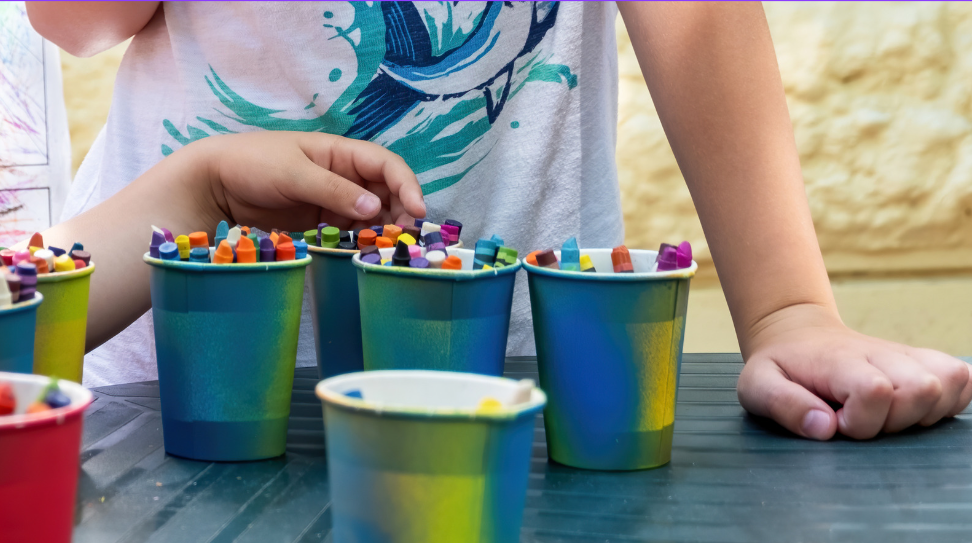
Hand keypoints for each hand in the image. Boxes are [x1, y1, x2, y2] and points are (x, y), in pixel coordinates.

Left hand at [35, 130, 425, 349]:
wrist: (211, 183)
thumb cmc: (251, 164)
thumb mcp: (293, 173)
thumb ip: (333, 190)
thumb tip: (373, 208)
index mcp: (339, 153)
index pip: (385, 165)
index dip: (406, 185)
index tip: (418, 211)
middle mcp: (342, 175)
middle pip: (385, 192)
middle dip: (400, 212)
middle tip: (405, 237)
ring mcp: (331, 200)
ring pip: (370, 215)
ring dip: (382, 231)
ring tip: (388, 249)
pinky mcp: (318, 223)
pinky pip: (348, 232)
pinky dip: (360, 242)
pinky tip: (364, 254)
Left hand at [737, 304, 971, 439]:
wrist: (798, 335)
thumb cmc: (780, 367)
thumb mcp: (757, 386)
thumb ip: (783, 406)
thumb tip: (825, 428)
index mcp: (840, 361)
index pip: (876, 390)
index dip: (862, 420)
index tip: (838, 422)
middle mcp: (881, 354)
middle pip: (921, 390)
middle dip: (895, 420)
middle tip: (862, 418)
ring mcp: (907, 356)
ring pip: (948, 383)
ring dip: (923, 411)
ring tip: (886, 414)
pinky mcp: (926, 362)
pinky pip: (962, 380)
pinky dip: (947, 401)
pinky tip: (911, 408)